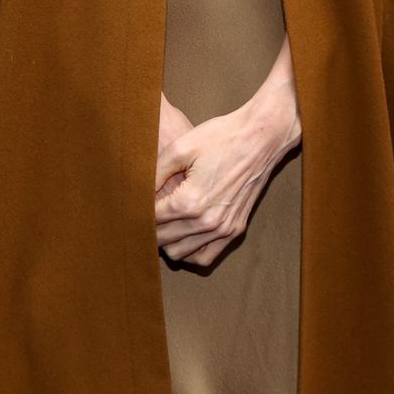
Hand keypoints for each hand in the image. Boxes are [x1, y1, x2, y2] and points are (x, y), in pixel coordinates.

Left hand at [154, 89, 299, 268]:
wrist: (260, 137)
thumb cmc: (220, 137)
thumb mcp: (181, 147)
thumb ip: (156, 173)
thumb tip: (140, 193)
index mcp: (190, 201)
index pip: (152, 220)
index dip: (139, 212)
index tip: (133, 205)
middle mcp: (207, 221)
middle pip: (164, 239)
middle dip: (151, 227)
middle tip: (144, 212)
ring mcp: (223, 229)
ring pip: (181, 254)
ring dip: (168, 241)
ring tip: (162, 222)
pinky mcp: (235, 229)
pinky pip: (205, 256)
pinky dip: (190, 252)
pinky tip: (183, 235)